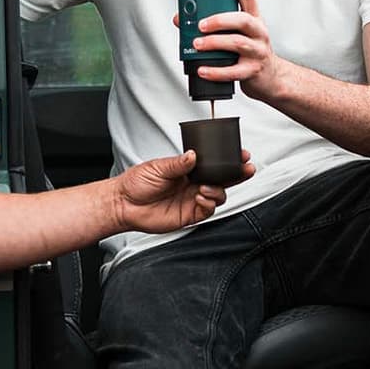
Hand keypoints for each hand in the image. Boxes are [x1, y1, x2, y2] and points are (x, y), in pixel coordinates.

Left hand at [113, 150, 253, 233]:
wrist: (124, 204)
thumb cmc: (136, 184)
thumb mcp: (158, 167)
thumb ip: (178, 163)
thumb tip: (194, 155)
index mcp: (188, 169)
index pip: (214, 164)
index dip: (228, 160)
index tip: (240, 154)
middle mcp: (193, 184)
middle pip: (223, 179)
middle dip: (237, 174)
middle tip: (245, 169)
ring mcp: (193, 199)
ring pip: (219, 195)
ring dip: (218, 190)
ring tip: (205, 188)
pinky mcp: (190, 215)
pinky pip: (208, 210)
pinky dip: (208, 204)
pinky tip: (200, 198)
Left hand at [192, 0, 285, 100]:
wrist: (271, 77)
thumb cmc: (248, 51)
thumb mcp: (236, 34)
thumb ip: (213, 25)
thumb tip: (181, 19)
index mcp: (254, 18)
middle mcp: (258, 32)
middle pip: (243, 20)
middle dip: (220, 20)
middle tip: (200, 24)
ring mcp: (257, 52)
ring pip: (238, 43)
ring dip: (215, 43)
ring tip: (197, 44)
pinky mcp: (252, 71)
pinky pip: (234, 71)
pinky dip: (216, 71)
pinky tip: (202, 69)